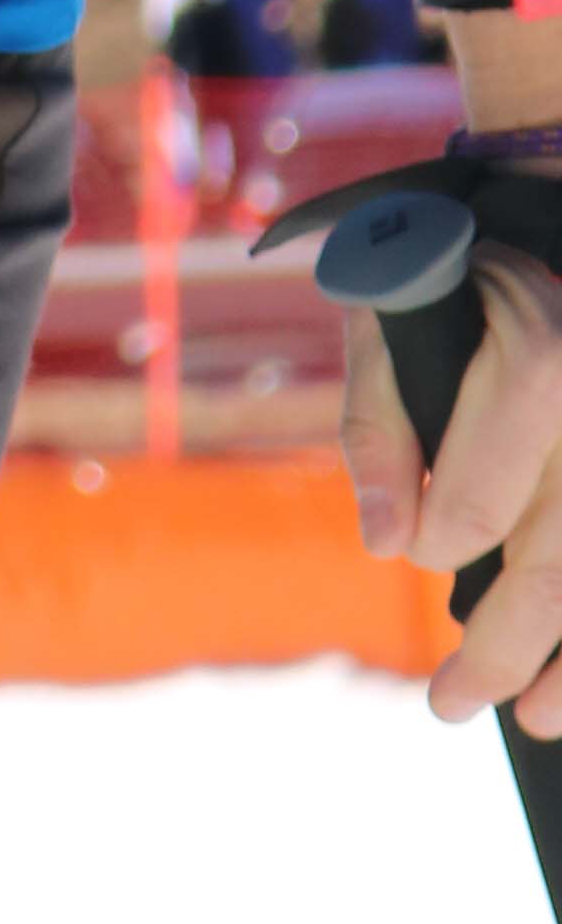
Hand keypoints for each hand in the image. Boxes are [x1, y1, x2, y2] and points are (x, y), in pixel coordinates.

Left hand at [341, 245, 561, 736]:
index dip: (436, 545)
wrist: (556, 207)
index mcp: (539, 358)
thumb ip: (379, 420)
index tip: (421, 547)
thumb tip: (383, 542)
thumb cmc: (468, 259)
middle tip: (450, 703)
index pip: (477, 508)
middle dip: (499, 652)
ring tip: (533, 716)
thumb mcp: (392, 303)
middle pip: (555, 569)